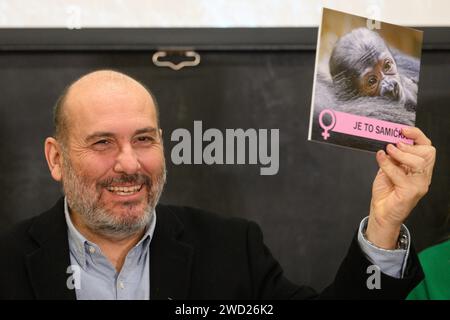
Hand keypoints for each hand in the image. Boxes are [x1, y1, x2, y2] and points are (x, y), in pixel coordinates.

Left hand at [366, 127, 435, 248]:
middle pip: (427, 152)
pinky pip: (401, 175)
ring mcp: (419, 185)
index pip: (427, 147)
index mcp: (420, 168)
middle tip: (392, 145)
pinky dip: (388, 164)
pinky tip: (380, 158)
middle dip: (409, 145)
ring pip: (418, 162)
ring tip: (387, 150)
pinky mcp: (411, 192)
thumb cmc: (386, 192)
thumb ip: (392, 157)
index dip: (417, 136)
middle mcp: (423, 176)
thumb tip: (390, 142)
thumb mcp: (388, 169)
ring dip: (400, 153)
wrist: (381, 213)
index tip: (402, 130)